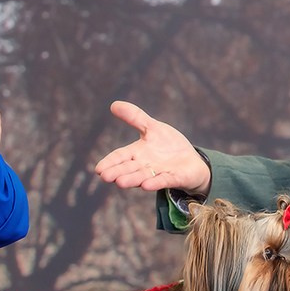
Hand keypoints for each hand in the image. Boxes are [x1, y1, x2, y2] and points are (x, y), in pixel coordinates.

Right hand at [95, 100, 210, 193]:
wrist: (192, 161)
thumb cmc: (169, 146)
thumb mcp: (152, 127)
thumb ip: (135, 117)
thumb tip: (113, 104)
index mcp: (138, 153)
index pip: (120, 157)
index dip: (110, 162)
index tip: (98, 169)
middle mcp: (146, 166)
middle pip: (129, 169)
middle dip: (118, 172)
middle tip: (105, 177)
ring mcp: (160, 173)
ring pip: (143, 176)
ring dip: (132, 179)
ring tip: (120, 183)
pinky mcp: (175, 178)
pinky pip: (164, 181)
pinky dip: (155, 183)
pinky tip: (146, 186)